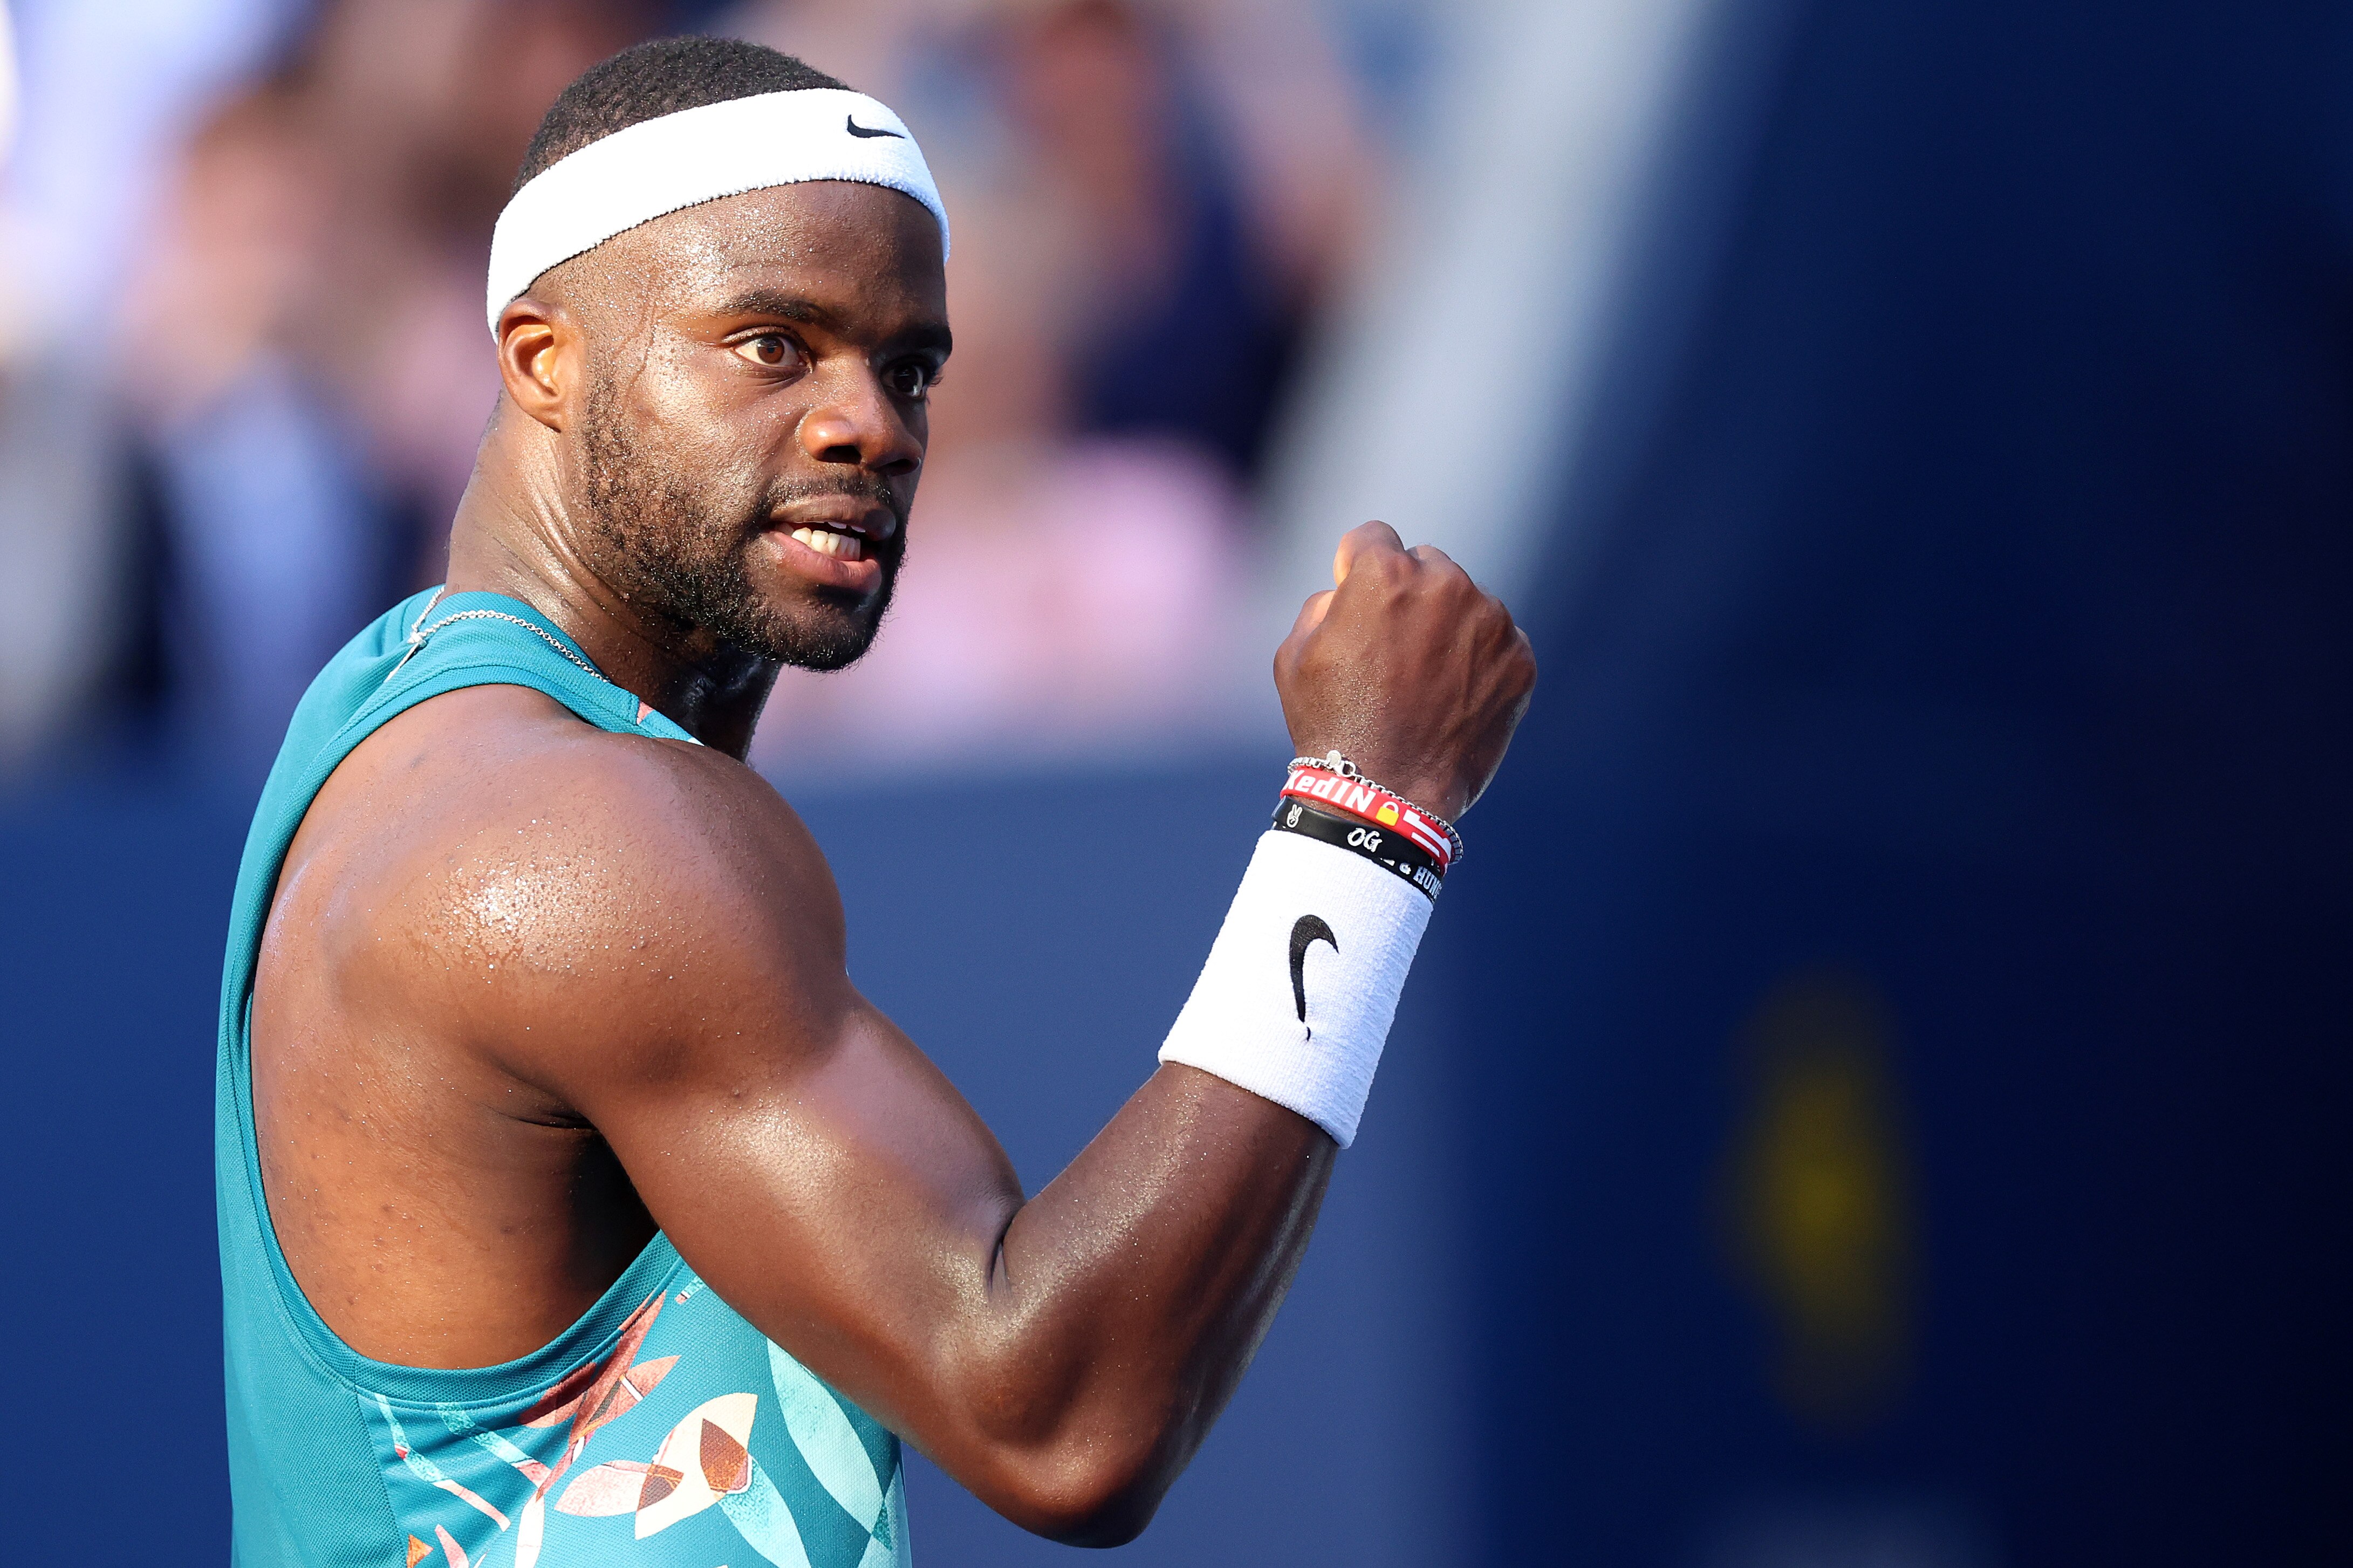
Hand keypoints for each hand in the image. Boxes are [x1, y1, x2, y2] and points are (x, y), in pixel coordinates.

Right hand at [1273, 521, 1535, 822]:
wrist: (1385, 795)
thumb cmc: (1331, 724)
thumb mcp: (1294, 653)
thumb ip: (1323, 602)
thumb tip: (1348, 589)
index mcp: (1386, 573)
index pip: (1375, 537)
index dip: (1358, 569)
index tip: (1358, 600)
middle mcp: (1446, 584)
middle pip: (1426, 565)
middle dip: (1409, 595)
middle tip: (1392, 650)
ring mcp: (1490, 621)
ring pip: (1467, 602)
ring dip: (1448, 626)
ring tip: (1424, 682)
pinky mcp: (1519, 659)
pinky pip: (1498, 641)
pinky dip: (1479, 662)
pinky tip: (1453, 698)